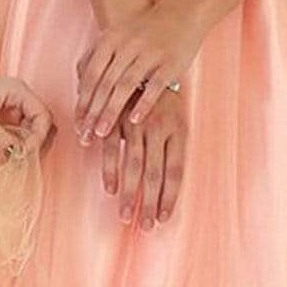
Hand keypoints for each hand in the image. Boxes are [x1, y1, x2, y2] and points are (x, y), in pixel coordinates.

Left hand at [0, 68, 55, 162]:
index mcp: (18, 91)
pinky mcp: (0, 119)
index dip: (38, 139)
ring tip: (7, 160)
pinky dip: (10, 147)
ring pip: (27, 134)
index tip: (24, 154)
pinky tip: (0, 155)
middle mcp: (18, 98)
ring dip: (20, 148)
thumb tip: (18, 157)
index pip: (44, 118)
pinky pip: (14, 136)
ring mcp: (10, 109)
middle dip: (30, 145)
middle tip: (16, 161)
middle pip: (39, 128)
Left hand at [74, 0, 203, 142]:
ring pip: (125, 86)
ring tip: (102, 133)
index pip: (91, 75)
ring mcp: (149, 53)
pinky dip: (143, 104)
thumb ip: (97, 58)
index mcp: (110, 40)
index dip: (82, 101)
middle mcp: (127, 45)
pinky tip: (133, 121)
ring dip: (111, 111)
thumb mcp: (117, 36)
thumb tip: (79, 88)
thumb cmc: (144, 31)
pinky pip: (154, 86)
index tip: (77, 125)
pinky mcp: (170, 62)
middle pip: (105, 84)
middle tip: (85, 136)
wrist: (182, 13)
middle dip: (93, 112)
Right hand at [98, 84, 185, 226]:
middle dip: (149, 203)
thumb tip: (170, 185)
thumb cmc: (160, 97)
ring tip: (126, 216)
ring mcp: (135, 124)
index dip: (169, 196)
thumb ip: (171, 148)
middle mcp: (158, 128)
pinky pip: (111, 149)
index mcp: (177, 129)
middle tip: (145, 226)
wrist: (139, 59)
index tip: (164, 218)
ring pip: (133, 166)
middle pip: (155, 173)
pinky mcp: (115, 119)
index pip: (176, 170)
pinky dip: (110, 170)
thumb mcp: (175, 118)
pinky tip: (110, 188)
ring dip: (129, 194)